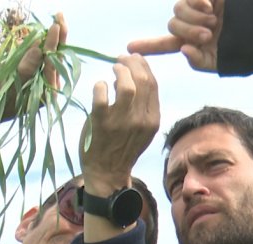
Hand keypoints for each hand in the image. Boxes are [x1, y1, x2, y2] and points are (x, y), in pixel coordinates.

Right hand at [17, 12, 67, 87]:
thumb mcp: (11, 86)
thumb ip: (26, 70)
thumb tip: (39, 50)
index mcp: (47, 94)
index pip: (52, 65)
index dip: (53, 44)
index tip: (54, 26)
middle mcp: (49, 87)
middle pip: (56, 58)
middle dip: (59, 36)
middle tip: (60, 15)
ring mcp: (44, 79)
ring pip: (51, 55)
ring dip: (53, 37)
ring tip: (57, 19)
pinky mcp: (37, 73)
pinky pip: (43, 55)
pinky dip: (43, 42)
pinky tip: (44, 31)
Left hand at [80, 53, 159, 194]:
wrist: (107, 174)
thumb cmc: (122, 148)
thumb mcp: (142, 129)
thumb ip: (143, 106)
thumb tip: (133, 75)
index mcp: (152, 120)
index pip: (153, 84)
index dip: (143, 66)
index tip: (134, 59)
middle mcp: (140, 120)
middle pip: (143, 80)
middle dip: (132, 63)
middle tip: (120, 59)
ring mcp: (121, 122)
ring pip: (127, 85)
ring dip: (119, 71)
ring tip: (113, 69)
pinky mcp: (101, 123)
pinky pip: (102, 95)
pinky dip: (100, 85)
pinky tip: (100, 86)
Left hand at [127, 0, 222, 72]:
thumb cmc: (242, 51)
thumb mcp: (217, 63)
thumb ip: (198, 61)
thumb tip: (183, 49)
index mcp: (193, 41)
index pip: (167, 44)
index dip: (149, 45)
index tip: (128, 49)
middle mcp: (194, 24)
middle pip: (173, 25)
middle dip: (188, 31)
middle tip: (208, 35)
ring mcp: (200, 9)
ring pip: (178, 10)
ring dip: (194, 19)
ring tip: (213, 23)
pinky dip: (197, 3)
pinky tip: (211, 8)